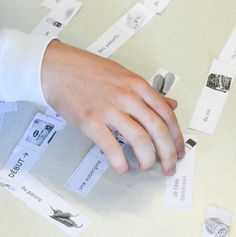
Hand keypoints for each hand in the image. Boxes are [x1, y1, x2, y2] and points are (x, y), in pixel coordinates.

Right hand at [40, 41, 184, 174]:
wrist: (56, 67)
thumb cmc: (87, 70)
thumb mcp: (124, 75)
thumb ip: (147, 93)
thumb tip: (171, 105)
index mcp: (137, 85)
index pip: (166, 115)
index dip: (177, 137)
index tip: (179, 151)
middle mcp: (127, 96)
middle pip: (158, 130)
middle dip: (168, 154)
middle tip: (169, 168)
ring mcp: (109, 109)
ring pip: (139, 140)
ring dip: (147, 160)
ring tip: (146, 168)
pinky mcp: (90, 121)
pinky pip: (112, 147)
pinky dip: (121, 162)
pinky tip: (123, 168)